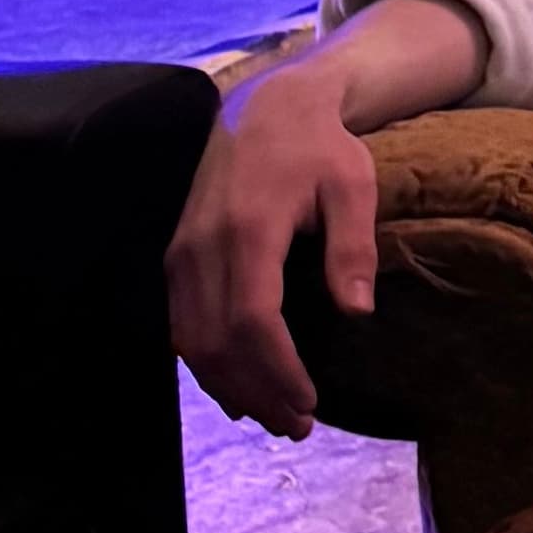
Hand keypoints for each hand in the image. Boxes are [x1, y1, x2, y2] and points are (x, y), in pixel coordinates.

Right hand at [168, 73, 374, 437]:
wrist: (265, 107)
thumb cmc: (320, 147)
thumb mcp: (353, 184)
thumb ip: (353, 246)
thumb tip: (356, 312)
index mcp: (248, 229)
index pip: (253, 320)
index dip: (277, 370)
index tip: (309, 402)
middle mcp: (202, 247)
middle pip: (217, 342)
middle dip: (256, 391)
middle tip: (299, 426)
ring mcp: (181, 254)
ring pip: (191, 341)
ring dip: (229, 386)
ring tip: (273, 416)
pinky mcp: (175, 258)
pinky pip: (181, 325)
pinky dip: (207, 364)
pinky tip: (237, 388)